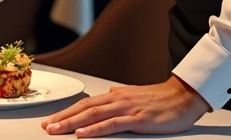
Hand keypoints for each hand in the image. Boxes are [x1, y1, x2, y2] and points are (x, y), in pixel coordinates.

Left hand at [40, 75, 208, 137]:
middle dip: (63, 118)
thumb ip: (119, 98)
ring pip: (93, 116)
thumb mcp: (135, 96)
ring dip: (72, 123)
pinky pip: (112, 125)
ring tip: (56, 130)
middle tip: (46, 127)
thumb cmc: (162, 99)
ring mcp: (127, 109)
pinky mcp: (138, 120)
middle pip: (84, 109)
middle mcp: (118, 99)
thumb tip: (107, 96)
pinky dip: (95, 130)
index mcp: (116, 95)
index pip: (85, 104)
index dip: (66, 112)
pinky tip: (83, 134)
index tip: (51, 120)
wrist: (185, 95)